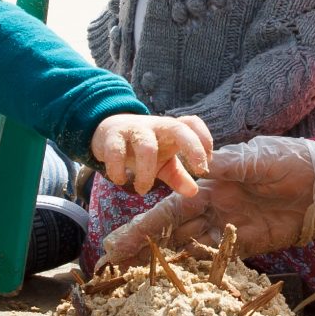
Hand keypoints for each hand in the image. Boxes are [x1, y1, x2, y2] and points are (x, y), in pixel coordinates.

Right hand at [91, 112, 213, 195]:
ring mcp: (135, 128)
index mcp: (171, 130)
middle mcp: (156, 125)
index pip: (192, 123)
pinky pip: (117, 152)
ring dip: (146, 173)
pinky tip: (120, 180)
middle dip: (193, 147)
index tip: (206, 164)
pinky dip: (118, 169)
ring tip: (143, 189)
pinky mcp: (113, 135)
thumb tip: (194, 192)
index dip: (204, 138)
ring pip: (147, 147)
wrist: (108, 133)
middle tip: (199, 171)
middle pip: (178, 128)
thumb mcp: (162, 163)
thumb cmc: (142, 149)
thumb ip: (178, 176)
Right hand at [98, 135, 314, 262]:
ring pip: (191, 247)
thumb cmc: (294, 161)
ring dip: (168, 261)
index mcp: (212, 183)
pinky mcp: (251, 244)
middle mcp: (215, 205)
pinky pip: (220, 259)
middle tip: (114, 266)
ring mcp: (231, 226)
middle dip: (144, 247)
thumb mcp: (262, 158)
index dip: (145, 224)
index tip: (119, 240)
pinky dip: (201, 270)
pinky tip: (181, 284)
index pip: (171, 206)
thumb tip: (202, 165)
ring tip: (138, 280)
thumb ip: (234, 165)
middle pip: (173, 231)